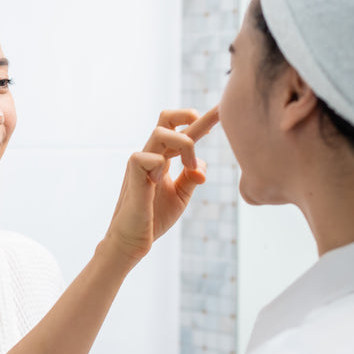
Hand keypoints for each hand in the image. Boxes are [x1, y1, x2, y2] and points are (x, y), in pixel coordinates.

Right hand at [104, 107, 218, 263]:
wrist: (133, 241)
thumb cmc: (153, 217)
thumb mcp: (180, 195)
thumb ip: (191, 178)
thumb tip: (200, 167)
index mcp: (162, 158)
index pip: (181, 130)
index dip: (202, 120)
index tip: (221, 112)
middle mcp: (151, 155)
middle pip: (165, 119)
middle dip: (187, 115)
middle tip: (208, 131)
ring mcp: (140, 164)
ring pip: (159, 132)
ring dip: (182, 145)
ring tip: (189, 167)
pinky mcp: (132, 176)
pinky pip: (144, 157)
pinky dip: (158, 164)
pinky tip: (159, 181)